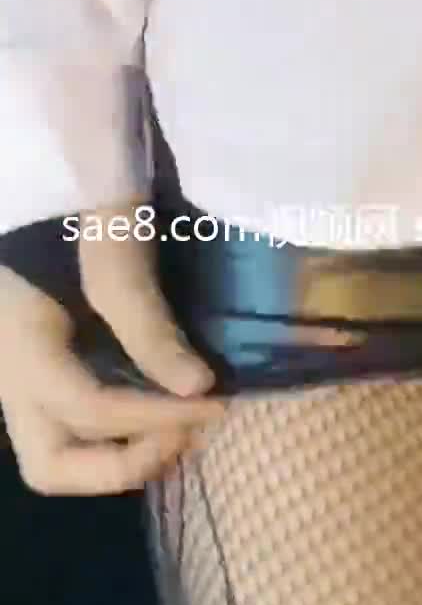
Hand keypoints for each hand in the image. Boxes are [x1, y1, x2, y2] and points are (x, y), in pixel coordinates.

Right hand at [0, 201, 224, 494]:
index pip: (86, 408)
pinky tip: (167, 395)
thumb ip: (146, 318)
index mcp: (20, 338)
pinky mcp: (48, 354)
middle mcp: (12, 367)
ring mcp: (26, 365)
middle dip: (123, 464)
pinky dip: (122, 426)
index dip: (156, 416)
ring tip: (186, 419)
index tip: (218, 401)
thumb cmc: (79, 176)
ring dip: (125, 451)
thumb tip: (198, 390)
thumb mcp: (114, 238)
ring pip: (61, 447)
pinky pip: (76, 417)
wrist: (56, 141)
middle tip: (189, 428)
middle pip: (52, 462)